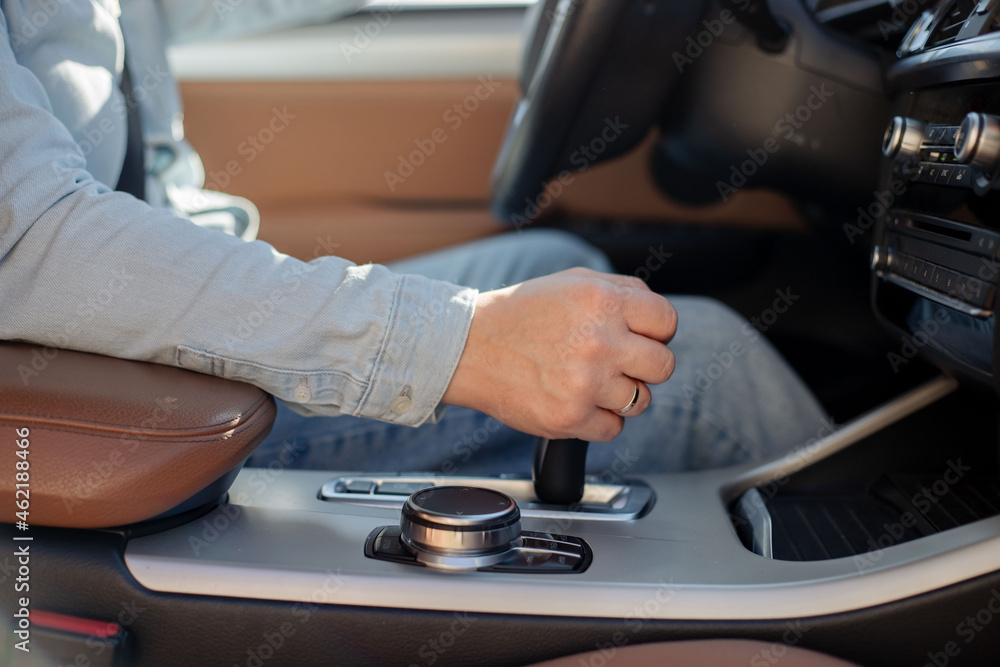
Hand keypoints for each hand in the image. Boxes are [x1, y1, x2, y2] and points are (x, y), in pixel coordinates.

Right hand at [442, 267, 676, 440]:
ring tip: (589, 382)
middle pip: (663, 366)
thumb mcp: (572, 282)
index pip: (667, 322)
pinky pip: (613, 428)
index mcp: (604, 302)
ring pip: (641, 401)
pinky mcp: (570, 417)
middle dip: (644, 366)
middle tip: (616, 363)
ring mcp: (586, 382)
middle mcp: (600, 341)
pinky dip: (598, 420)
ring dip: (620, 395)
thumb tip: (658, 318)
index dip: (655, 332)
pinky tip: (574, 400)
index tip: (638, 338)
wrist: (469, 348)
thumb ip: (622, 292)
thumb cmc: (520, 314)